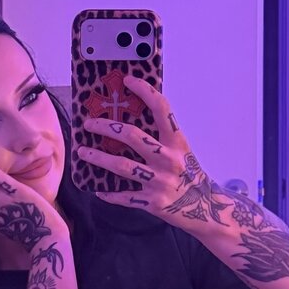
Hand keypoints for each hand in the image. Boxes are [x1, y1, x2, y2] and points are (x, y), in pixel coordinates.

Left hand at [76, 74, 225, 227]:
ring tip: (82, 152)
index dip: (145, 91)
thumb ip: (162, 138)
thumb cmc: (189, 175)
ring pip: (122, 166)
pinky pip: (124, 196)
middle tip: (89, 123)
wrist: (205, 208)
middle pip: (132, 136)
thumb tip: (131, 121)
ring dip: (98, 158)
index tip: (128, 80)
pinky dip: (108, 193)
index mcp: (177, 142)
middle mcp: (168, 159)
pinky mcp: (153, 202)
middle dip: (106, 127)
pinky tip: (97, 189)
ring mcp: (160, 181)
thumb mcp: (182, 151)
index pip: (162, 109)